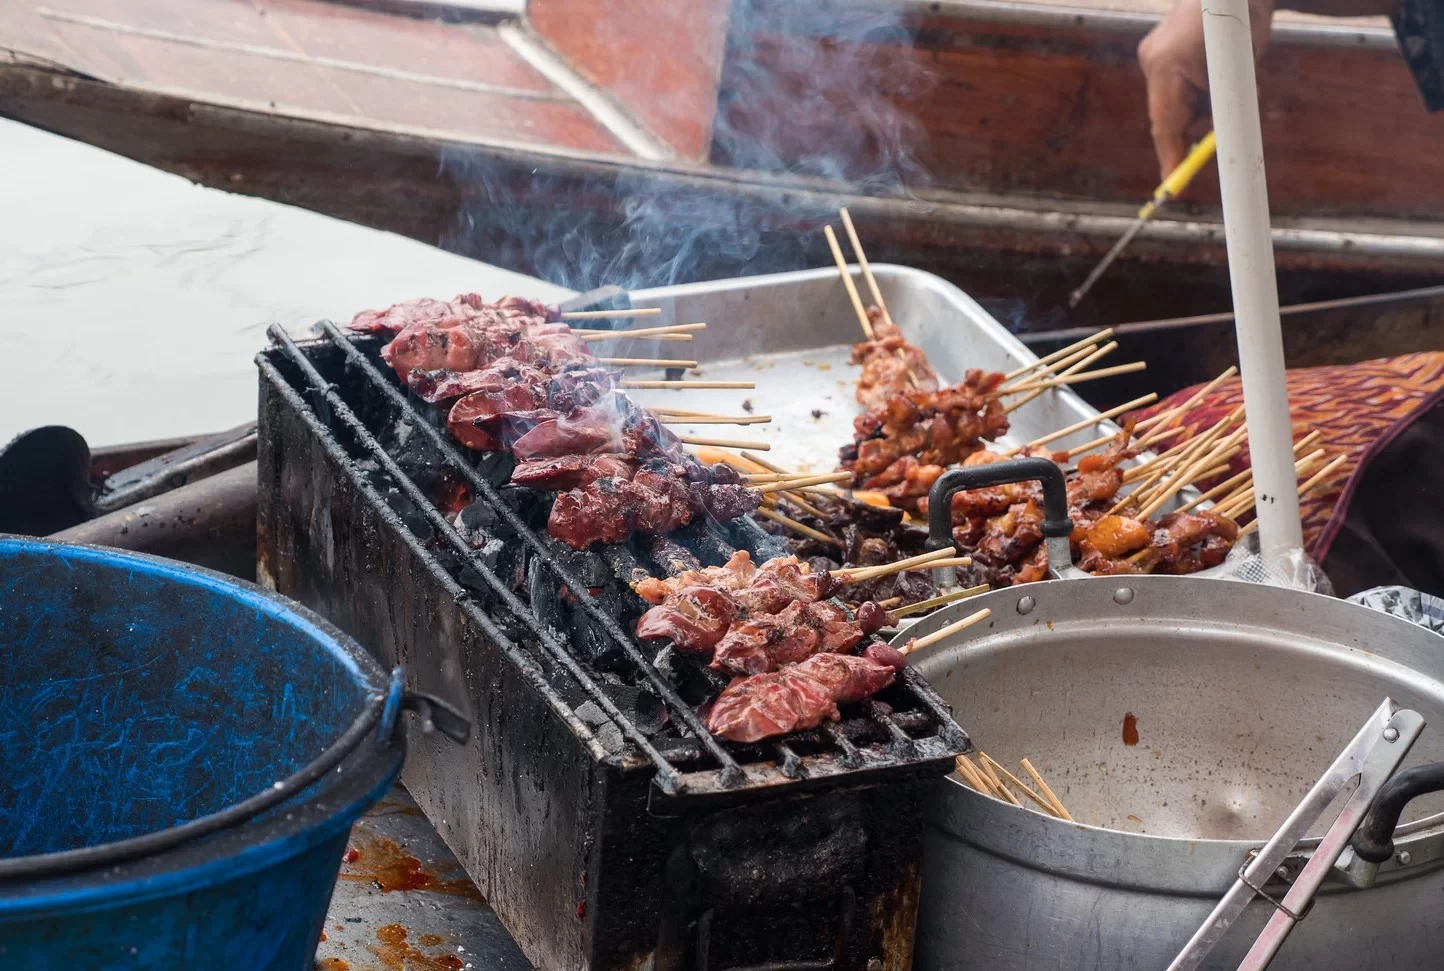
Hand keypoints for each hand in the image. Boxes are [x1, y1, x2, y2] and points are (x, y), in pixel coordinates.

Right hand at [1137, 0, 1273, 178]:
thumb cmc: (1243, 22)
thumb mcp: (1241, 71)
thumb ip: (1221, 109)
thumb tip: (1215, 143)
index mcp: (1166, 65)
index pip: (1165, 124)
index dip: (1170, 158)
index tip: (1171, 186)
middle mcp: (1152, 60)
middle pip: (1168, 116)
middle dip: (1194, 125)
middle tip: (1223, 118)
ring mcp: (1152, 54)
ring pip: (1173, 104)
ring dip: (1199, 105)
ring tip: (1227, 79)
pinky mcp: (1158, 50)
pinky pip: (1173, 88)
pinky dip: (1194, 92)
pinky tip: (1213, 73)